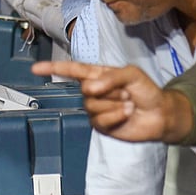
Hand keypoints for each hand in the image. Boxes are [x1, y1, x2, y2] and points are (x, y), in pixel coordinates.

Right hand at [33, 61, 193, 142]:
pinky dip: (116, 115)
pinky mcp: (101, 125)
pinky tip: (126, 113)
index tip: (35, 69)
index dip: (53, 69)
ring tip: (128, 103)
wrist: (159, 113)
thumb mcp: (132, 74)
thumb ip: (111, 77)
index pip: (72, 71)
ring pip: (93, 106)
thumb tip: (90, 88)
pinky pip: (101, 119)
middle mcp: (93, 92)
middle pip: (85, 90)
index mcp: (98, 75)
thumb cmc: (146, 90)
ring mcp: (96, 109)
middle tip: (126, 91)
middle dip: (108, 90)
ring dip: (115, 104)